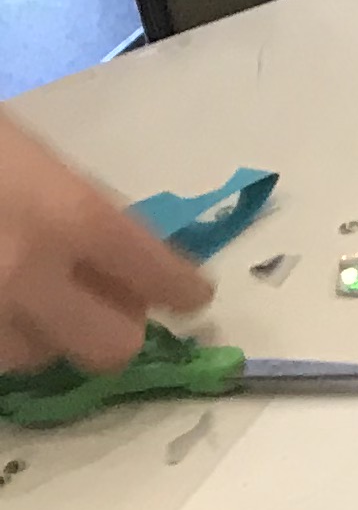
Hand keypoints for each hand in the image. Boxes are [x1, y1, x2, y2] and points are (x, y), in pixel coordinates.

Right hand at [0, 110, 211, 375]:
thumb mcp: (21, 149)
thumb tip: (115, 253)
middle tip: (106, 303)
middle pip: (109, 347)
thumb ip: (73, 206)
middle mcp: (24, 278)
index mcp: (66, 216)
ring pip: (31, 359)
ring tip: (16, 293)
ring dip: (36, 333)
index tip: (188, 292)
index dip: (180, 286)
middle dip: (113, 327)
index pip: (156, 274)